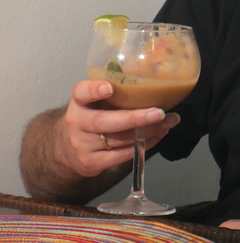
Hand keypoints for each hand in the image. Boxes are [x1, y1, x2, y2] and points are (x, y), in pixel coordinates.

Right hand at [58, 81, 178, 176]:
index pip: (81, 93)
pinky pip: (122, 155)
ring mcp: (83, 145)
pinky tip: (158, 135)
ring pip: (118, 140)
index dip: (94, 90)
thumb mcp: (96, 100)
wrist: (67, 148)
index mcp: (79, 102)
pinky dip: (144, 145)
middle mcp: (77, 123)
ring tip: (168, 122)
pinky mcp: (92, 163)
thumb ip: (116, 91)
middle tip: (159, 113)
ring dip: (148, 131)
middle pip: (104, 122)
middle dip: (135, 118)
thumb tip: (156, 80)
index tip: (110, 88)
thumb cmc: (92, 116)